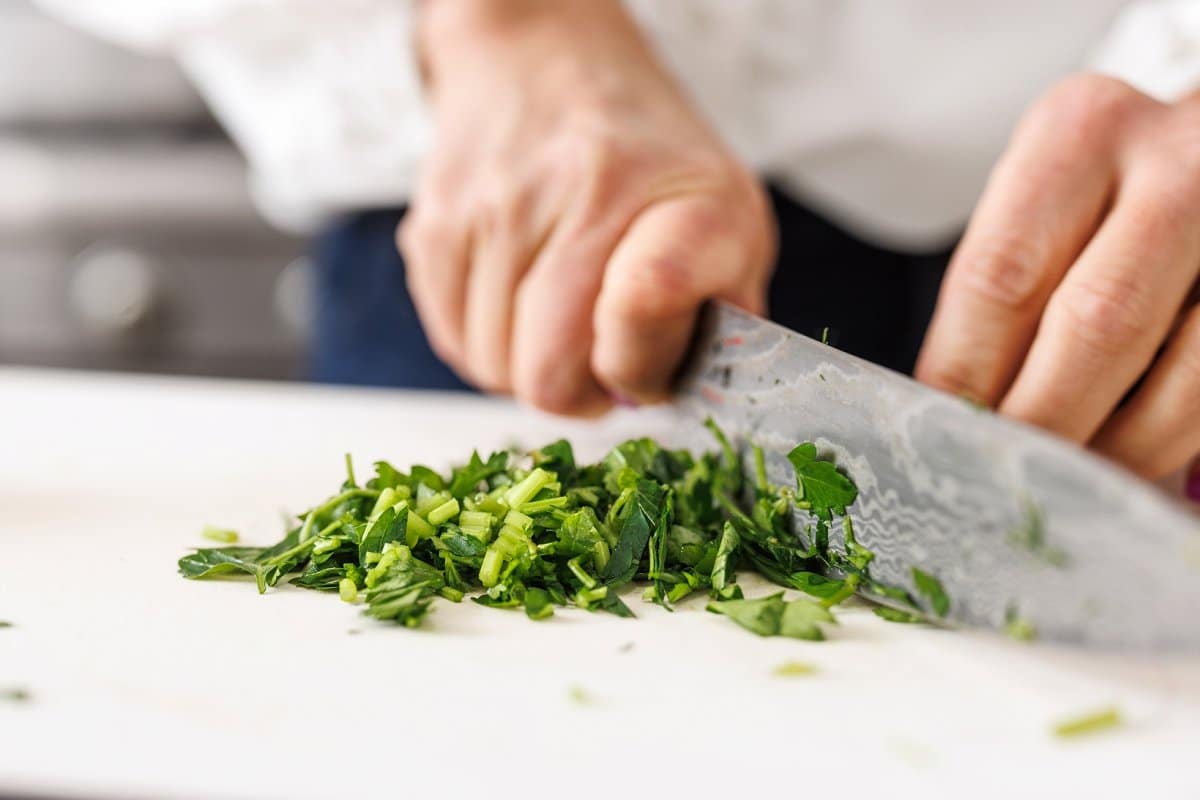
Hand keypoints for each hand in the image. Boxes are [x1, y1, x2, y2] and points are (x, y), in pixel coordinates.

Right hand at [399, 0, 773, 414]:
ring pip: (492, 369)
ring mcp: (497, 206)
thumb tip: (671, 399)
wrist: (546, 58)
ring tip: (558, 319)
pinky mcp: (436, 220)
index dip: (640, 367)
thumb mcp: (729, 222)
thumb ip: (726, 318)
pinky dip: (484, 342)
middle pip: (548, 375)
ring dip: (527, 367)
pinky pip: (451, 340)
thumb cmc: (650, 161)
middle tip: (597, 358)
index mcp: (681, 196)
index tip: (647, 362)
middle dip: (578, 391)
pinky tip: (515, 302)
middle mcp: (583, 191)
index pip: (646, 306)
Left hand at [917, 74, 1199, 478]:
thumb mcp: (1048, 202)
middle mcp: (1181, 161)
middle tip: (1000, 482)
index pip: (1000, 275)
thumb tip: (951, 410)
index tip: (940, 434)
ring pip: (1187, 375)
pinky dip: (1174, 445)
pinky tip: (1132, 465)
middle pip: (1095, 322)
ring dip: (1118, 451)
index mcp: (1080, 133)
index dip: (964, 375)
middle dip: (1041, 422)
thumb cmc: (1112, 191)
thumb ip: (1007, 291)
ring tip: (1068, 488)